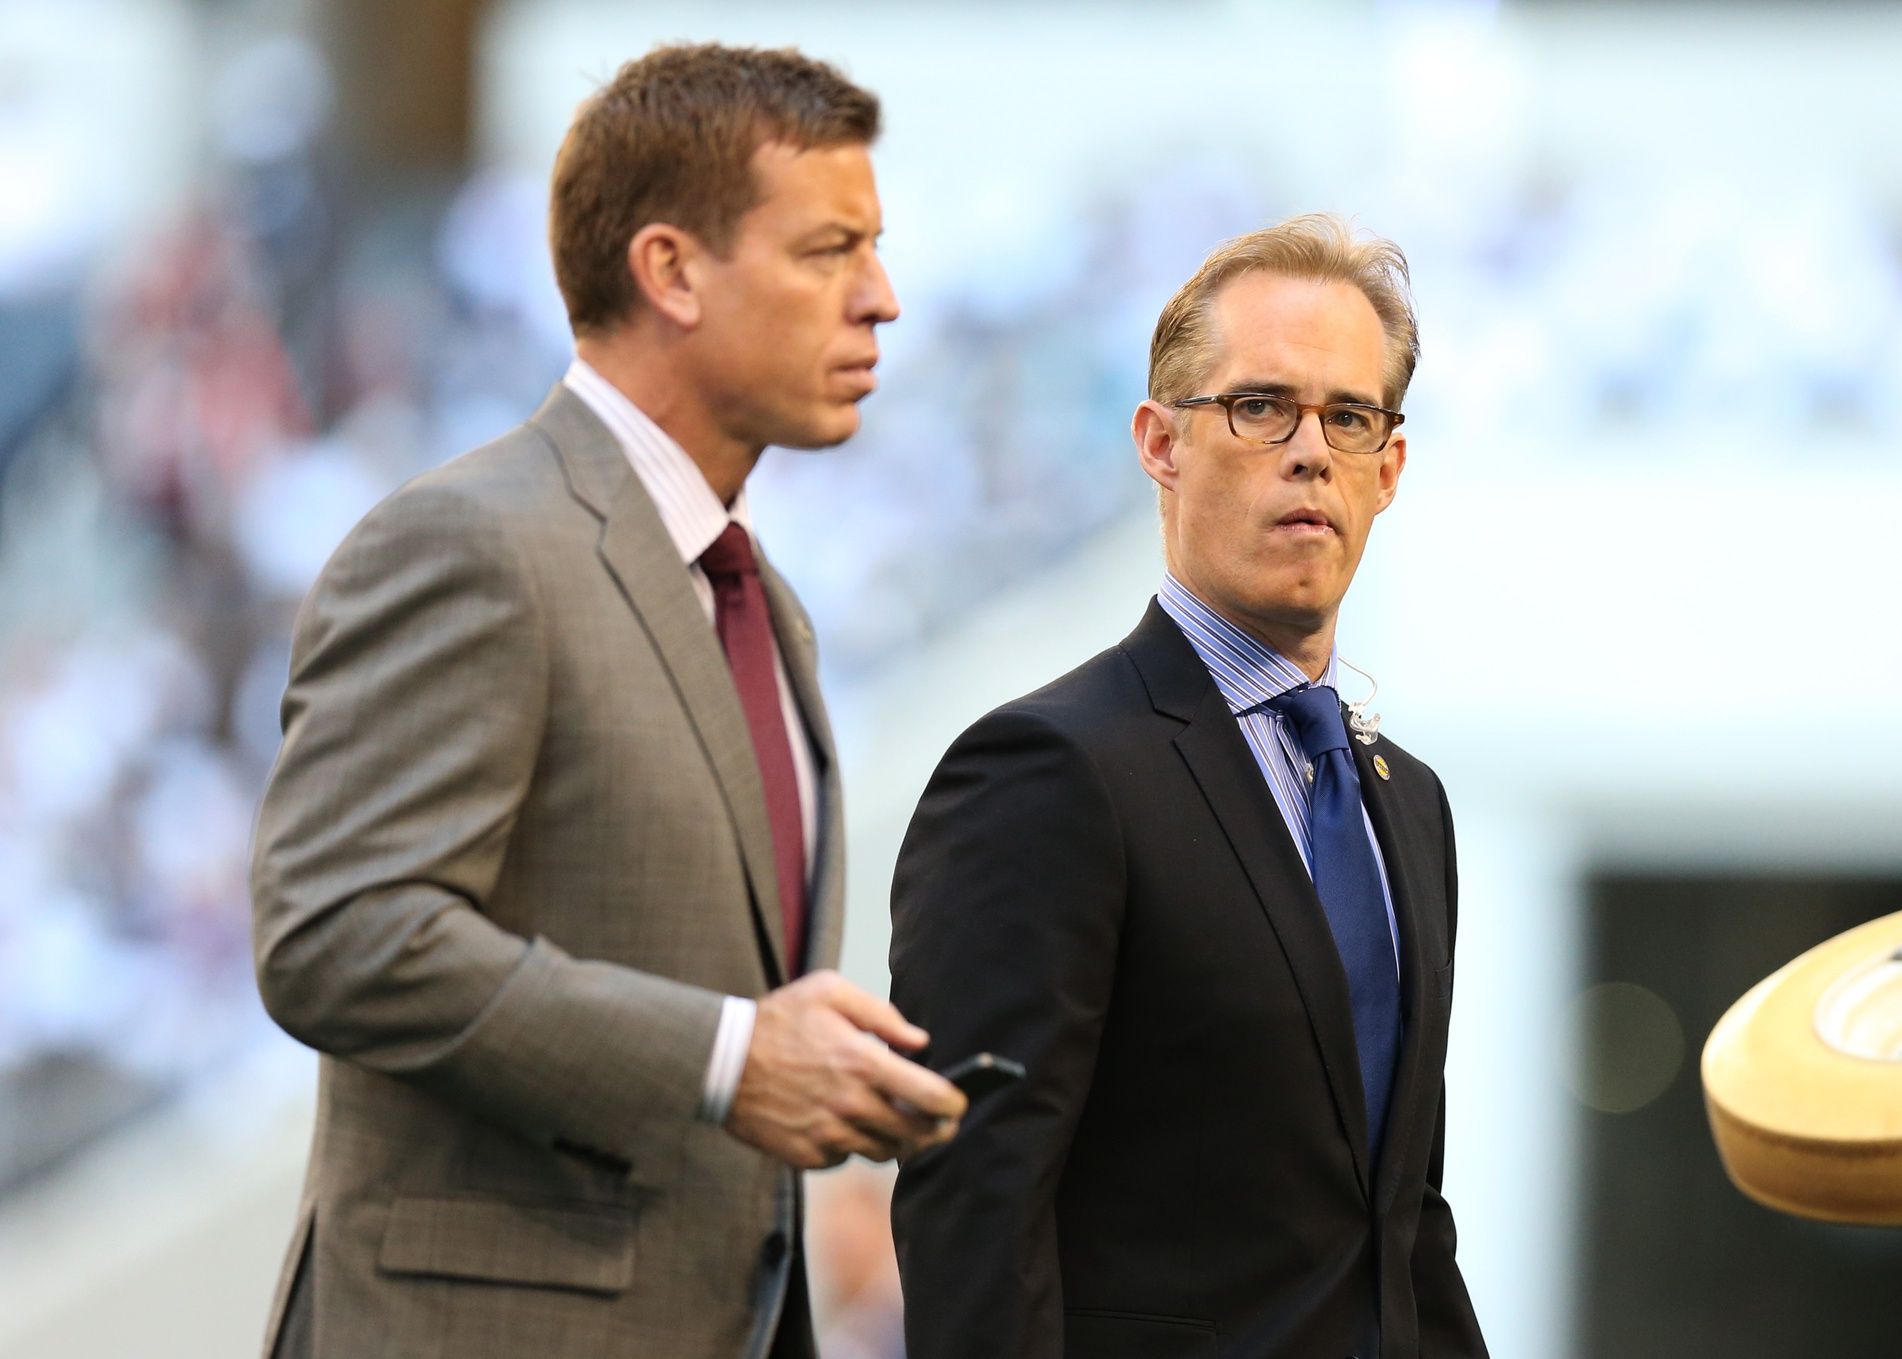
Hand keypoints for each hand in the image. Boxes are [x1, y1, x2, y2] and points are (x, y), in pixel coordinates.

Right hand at [725, 970, 966, 1169]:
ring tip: (894, 1122)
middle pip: (915, 1135)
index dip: (954, 1104)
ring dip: (896, 1140)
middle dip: (936, 1131)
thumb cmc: (778, 1019)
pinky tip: (844, 1124)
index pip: (931, 1097)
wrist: (720, 1061)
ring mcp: (829, 1134)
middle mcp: (851, 1104)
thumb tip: (920, 1041)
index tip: (958, 1104)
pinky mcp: (807, 1155)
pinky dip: (852, 1146)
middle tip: (940, 1123)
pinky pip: (845, 1159)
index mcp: (863, 1062)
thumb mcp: (828, 992)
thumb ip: (881, 1013)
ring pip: (884, 1152)